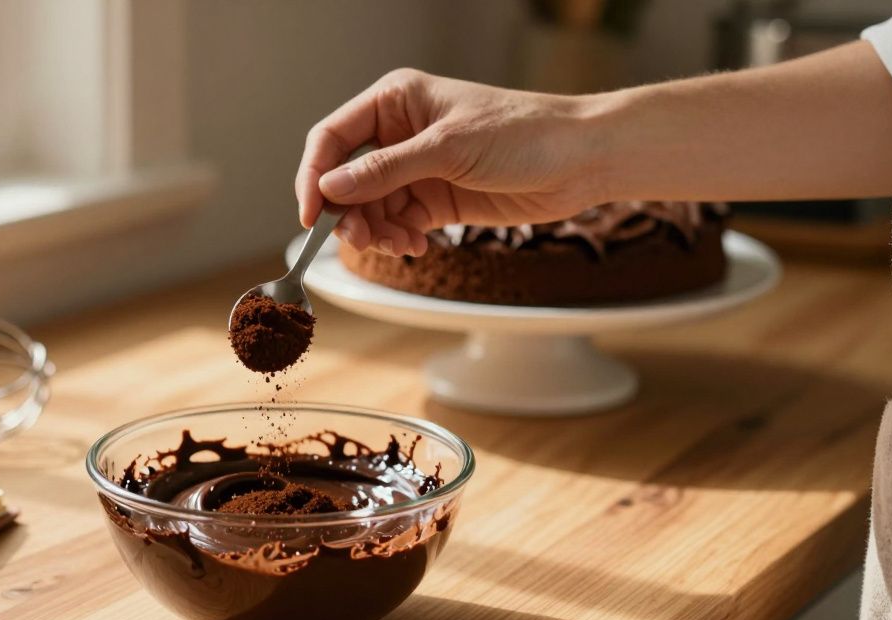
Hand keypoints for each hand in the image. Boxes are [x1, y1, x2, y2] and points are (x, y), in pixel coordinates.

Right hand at [296, 68, 605, 255]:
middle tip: (362, 239)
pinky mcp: (434, 200)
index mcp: (395, 101)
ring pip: (369, 208)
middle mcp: (399, 134)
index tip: (311, 215)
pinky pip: (396, 224)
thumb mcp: (448, 148)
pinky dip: (397, 240)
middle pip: (345, 180)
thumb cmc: (525, 133)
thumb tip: (330, 188)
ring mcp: (416, 169)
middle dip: (348, 213)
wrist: (581, 160)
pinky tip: (416, 246)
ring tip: (400, 245)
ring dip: (375, 232)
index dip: (314, 176)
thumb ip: (386, 170)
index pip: (332, 139)